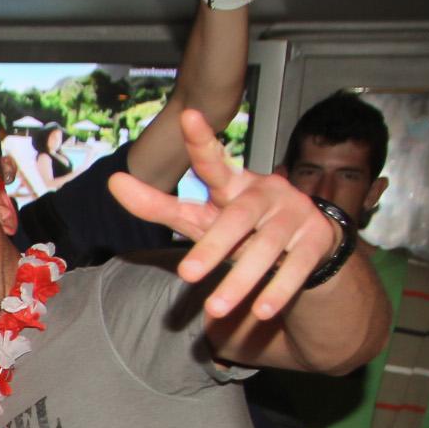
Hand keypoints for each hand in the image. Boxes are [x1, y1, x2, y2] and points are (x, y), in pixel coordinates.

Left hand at [110, 110, 342, 321]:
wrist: (305, 243)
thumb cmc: (240, 227)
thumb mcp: (200, 218)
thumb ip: (159, 205)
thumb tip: (114, 182)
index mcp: (234, 184)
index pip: (213, 163)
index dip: (201, 142)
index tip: (187, 116)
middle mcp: (265, 193)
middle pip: (237, 217)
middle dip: (213, 247)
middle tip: (186, 275)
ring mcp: (293, 214)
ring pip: (266, 247)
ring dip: (241, 280)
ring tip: (214, 309)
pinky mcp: (315, 240)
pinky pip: (297, 267)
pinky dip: (278, 290)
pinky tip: (260, 311)